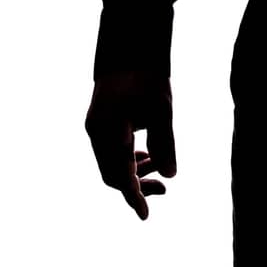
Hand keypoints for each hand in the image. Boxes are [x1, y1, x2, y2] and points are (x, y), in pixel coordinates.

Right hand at [85, 70, 176, 220]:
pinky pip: (108, 153)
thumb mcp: (162, 111)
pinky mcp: (97, 124)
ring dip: (132, 172)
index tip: (145, 215)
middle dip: (136, 186)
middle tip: (163, 189)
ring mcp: (94, 129)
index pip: (120, 175)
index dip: (134, 197)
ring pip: (110, 164)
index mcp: (109, 132)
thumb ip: (165, 145)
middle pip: (112, 175)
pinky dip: (126, 159)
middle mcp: (96, 133)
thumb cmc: (147, 78)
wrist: (128, 51)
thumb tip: (171, 176)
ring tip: (158, 166)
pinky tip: (145, 155)